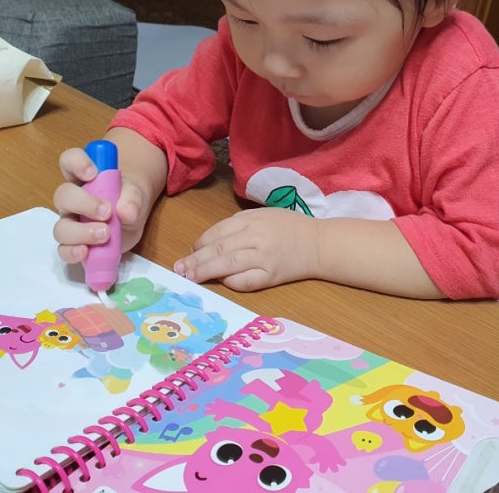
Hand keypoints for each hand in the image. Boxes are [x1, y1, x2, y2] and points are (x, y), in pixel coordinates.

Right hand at [53, 147, 148, 263]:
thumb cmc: (128, 198)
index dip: (76, 163)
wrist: (131, 219)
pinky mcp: (76, 243)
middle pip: (63, 196)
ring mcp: (71, 222)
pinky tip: (86, 252)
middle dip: (83, 203)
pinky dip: (72, 253)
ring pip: (61, 227)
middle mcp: (73, 199)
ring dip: (81, 233)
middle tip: (107, 212)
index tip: (93, 173)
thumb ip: (134, 197)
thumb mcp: (137, 193)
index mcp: (84, 176)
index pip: (69, 160)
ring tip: (105, 234)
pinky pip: (64, 250)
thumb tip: (127, 212)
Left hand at [174, 208, 320, 291]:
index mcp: (253, 220)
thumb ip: (240, 224)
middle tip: (179, 269)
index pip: (218, 232)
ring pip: (227, 265)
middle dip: (195, 260)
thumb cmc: (291, 228)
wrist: (320, 244)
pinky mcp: (271, 275)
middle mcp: (256, 237)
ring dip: (205, 272)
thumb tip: (211, 241)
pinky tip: (220, 283)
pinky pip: (245, 281)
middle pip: (218, 249)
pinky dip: (230, 282)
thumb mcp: (265, 215)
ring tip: (190, 278)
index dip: (200, 244)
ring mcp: (263, 258)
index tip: (189, 252)